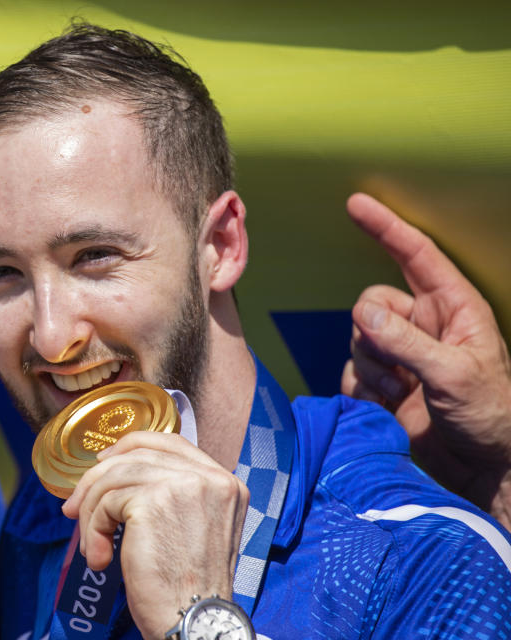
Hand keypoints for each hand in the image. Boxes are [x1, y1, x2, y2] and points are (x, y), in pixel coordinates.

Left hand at [62, 432, 249, 638]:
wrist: (192, 620)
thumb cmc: (186, 585)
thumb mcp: (191, 526)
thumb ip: (169, 493)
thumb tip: (111, 468)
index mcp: (224, 482)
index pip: (170, 441)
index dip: (131, 447)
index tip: (102, 463)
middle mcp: (210, 478)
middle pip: (136, 455)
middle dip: (97, 480)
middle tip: (75, 508)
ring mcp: (184, 485)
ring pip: (116, 477)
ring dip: (93, 511)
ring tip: (94, 545)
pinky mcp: (154, 501)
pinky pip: (107, 502)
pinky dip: (94, 529)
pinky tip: (101, 558)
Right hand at [340, 193, 510, 527]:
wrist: (481, 471)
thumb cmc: (491, 417)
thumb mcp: (455, 375)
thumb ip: (406, 342)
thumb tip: (362, 314)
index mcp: (454, 308)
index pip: (415, 255)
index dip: (386, 228)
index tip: (356, 204)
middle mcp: (424, 325)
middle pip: (371, 303)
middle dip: (374, 335)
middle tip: (396, 368)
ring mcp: (401, 354)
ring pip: (357, 339)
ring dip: (372, 369)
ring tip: (400, 396)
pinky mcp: (382, 384)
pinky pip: (350, 371)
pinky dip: (362, 390)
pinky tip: (387, 409)